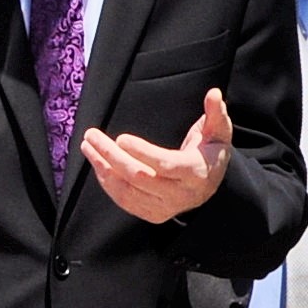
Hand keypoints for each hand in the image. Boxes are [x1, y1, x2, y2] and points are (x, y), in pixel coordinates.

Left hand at [77, 89, 232, 223]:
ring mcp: (165, 207)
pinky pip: (125, 201)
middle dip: (112, 156)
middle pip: (139, 177)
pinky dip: (108, 183)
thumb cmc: (211, 152)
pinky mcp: (153, 214)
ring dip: (103, 168)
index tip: (121, 138)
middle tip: (92, 135)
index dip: (142, 152)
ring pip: (127, 191)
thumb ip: (216, 114)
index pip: (165, 165)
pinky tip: (97, 164)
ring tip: (88, 146)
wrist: (212, 186)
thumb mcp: (219, 132)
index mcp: (195, 172)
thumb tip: (214, 93)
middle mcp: (179, 194)